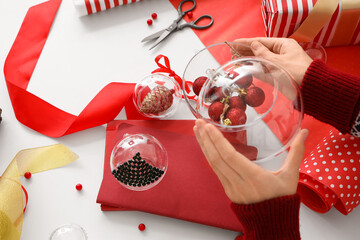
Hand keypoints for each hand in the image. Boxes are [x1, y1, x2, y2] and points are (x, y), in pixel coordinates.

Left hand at [193, 119, 307, 203]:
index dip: (217, 141)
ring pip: (212, 164)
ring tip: (197, 130)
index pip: (229, 156)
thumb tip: (305, 132)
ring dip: (203, 145)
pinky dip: (208, 155)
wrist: (272, 223)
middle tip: (197, 123)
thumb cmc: (282, 198)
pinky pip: (215, 169)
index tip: (207, 127)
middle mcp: (238, 182)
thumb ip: (297, 152)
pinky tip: (205, 145)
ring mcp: (230, 187)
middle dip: (205, 139)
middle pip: (216, 158)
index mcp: (253, 178)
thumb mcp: (291, 176)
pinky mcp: (226, 189)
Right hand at [233, 38, 312, 85]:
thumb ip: (262, 53)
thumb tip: (253, 45)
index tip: (234, 43)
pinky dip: (255, 70)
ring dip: (249, 60)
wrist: (309, 89)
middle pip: (260, 50)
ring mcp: (279, 65)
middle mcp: (281, 53)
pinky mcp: (278, 75)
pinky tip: (245, 69)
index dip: (246, 42)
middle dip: (246, 51)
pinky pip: (264, 71)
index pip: (261, 41)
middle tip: (232, 52)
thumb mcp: (276, 61)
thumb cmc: (295, 72)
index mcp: (283, 45)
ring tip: (236, 60)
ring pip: (261, 61)